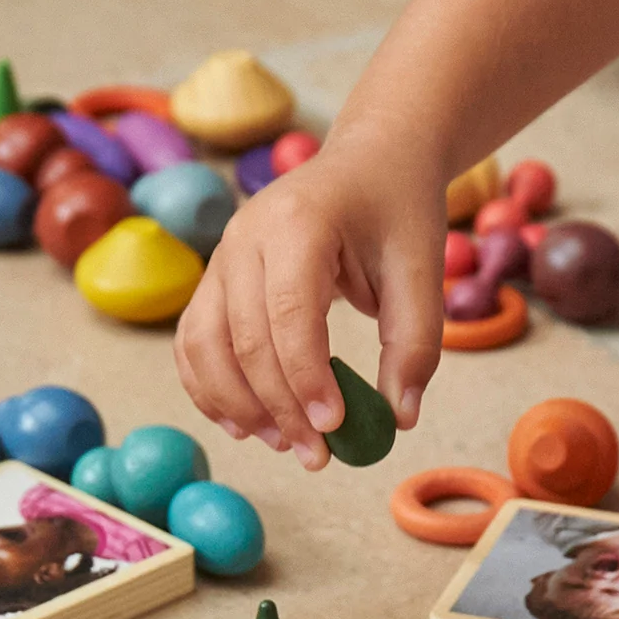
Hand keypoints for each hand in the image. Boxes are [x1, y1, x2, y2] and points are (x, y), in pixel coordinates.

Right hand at [173, 132, 446, 469]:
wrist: (370, 162)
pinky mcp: (217, 279)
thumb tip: (399, 418)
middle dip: (278, 406)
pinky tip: (246, 425)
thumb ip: (416, 343)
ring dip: (237, 404)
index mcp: (298, 223)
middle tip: (317, 456)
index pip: (287, 313)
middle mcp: (245, 236)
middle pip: (242, 337)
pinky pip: (195, 340)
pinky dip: (210, 387)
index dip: (305, 377)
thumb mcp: (423, 270)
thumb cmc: (398, 212)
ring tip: (284, 444)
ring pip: (204, 343)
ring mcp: (223, 256)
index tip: (335, 426)